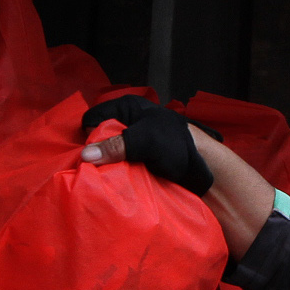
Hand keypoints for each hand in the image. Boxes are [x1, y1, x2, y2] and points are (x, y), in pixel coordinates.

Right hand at [79, 96, 215, 194]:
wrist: (203, 168)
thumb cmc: (178, 145)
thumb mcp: (146, 141)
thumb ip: (117, 145)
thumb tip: (86, 156)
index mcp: (127, 108)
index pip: (93, 119)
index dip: (91, 136)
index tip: (95, 154)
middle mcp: (127, 123)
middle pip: (97, 139)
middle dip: (97, 154)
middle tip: (99, 169)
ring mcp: (132, 143)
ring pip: (106, 155)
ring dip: (106, 167)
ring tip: (108, 177)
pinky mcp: (136, 160)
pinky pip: (117, 166)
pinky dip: (116, 174)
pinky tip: (117, 182)